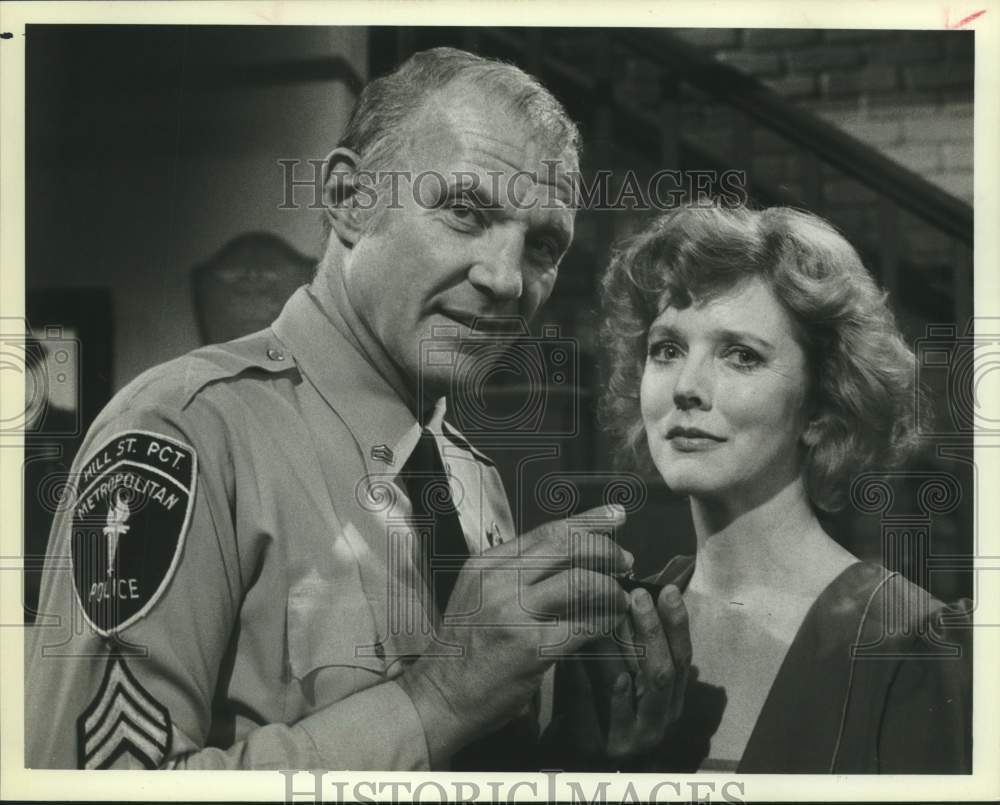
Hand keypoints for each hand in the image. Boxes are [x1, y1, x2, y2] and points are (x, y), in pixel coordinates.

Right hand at [397, 505, 631, 766]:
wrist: (440, 696)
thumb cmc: (465, 648)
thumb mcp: (479, 595)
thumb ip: (515, 573)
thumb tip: (568, 557)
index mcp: (487, 563)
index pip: (547, 531)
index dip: (588, 520)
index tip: (617, 515)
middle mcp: (499, 580)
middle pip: (567, 547)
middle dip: (606, 550)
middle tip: (626, 560)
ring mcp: (513, 612)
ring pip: (580, 581)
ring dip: (610, 588)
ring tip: (621, 597)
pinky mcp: (530, 647)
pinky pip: (584, 625)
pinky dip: (606, 621)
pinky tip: (612, 624)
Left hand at [554, 583, 691, 765]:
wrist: (578, 759)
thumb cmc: (607, 708)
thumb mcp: (632, 679)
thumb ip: (640, 648)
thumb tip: (640, 594)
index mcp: (670, 703)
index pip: (683, 659)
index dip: (677, 624)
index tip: (666, 590)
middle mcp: (656, 722)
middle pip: (662, 673)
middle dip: (651, 631)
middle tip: (637, 595)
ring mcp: (627, 737)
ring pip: (625, 685)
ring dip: (615, 647)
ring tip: (603, 614)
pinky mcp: (594, 745)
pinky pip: (587, 703)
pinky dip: (580, 674)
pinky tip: (571, 652)